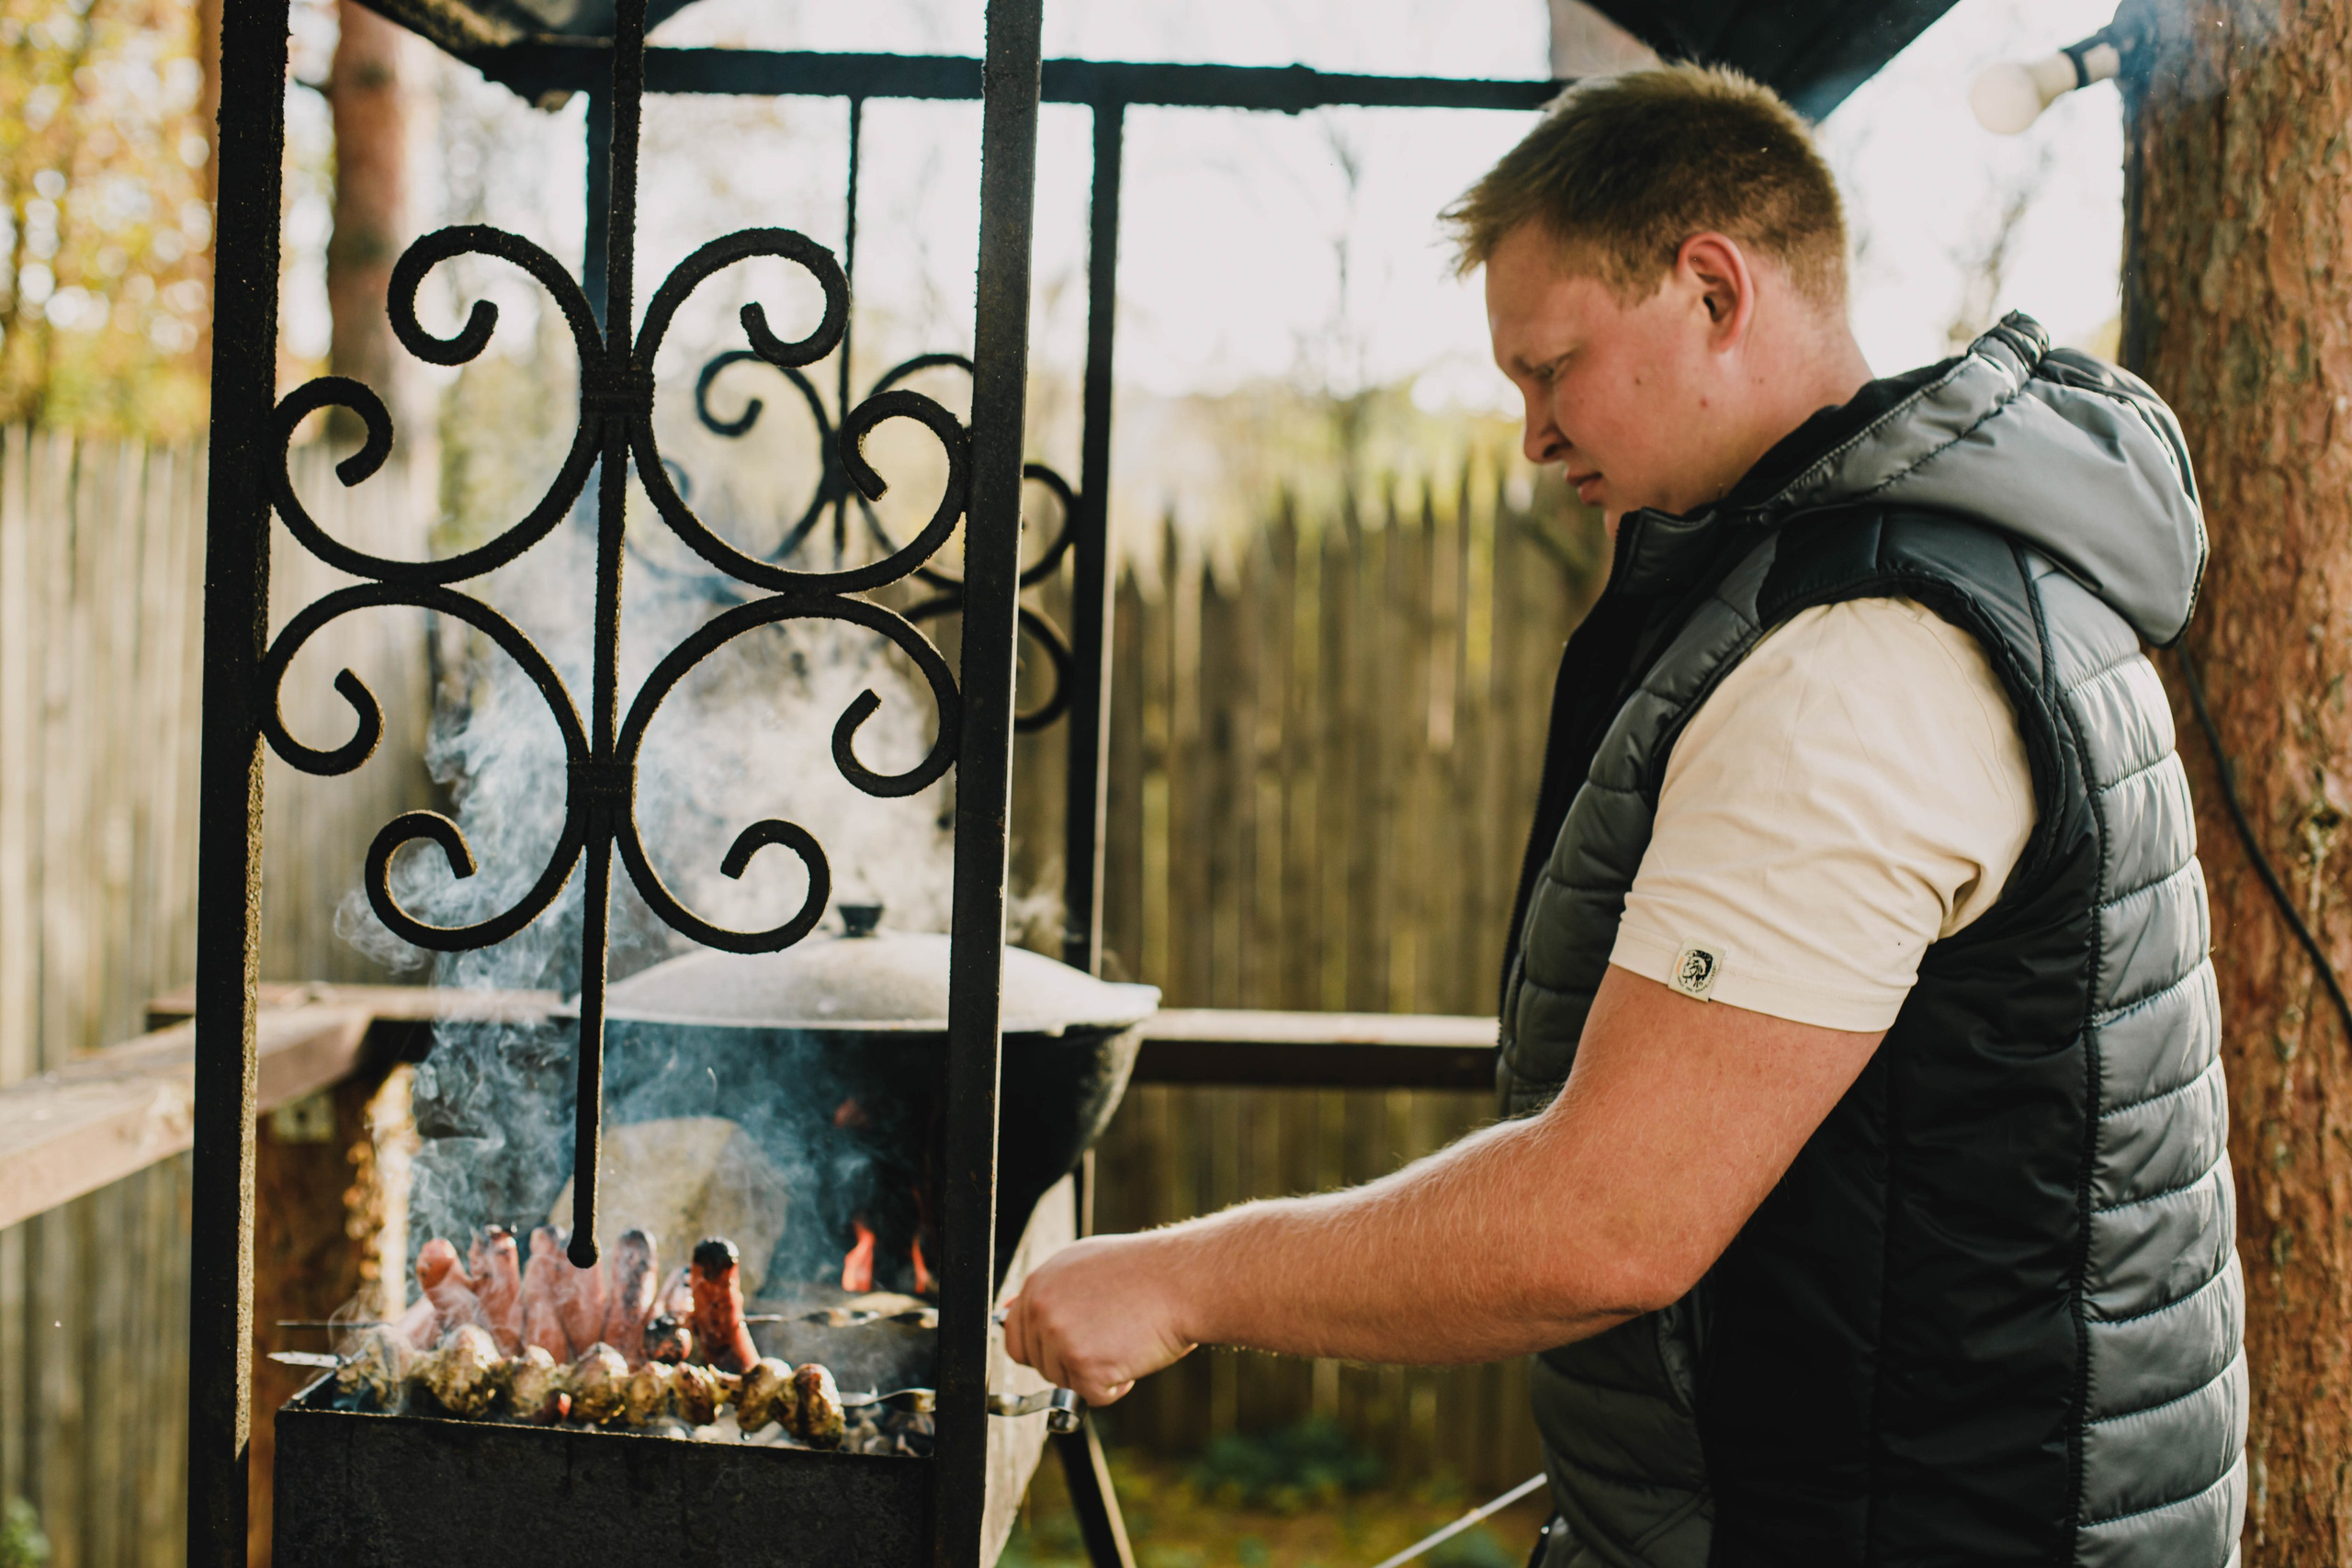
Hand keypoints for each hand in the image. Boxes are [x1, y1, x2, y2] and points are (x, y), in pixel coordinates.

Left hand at [1000, 1233, 1197, 1404]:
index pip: (1015, 1335)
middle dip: (1072, 1364)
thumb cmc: (1144, 1271)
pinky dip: (1116, 1388)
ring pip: (1065, 1382)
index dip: (1041, 1351)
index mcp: (1039, 1283)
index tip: (1065, 1352)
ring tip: (1125, 1341)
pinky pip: (1092, 1397)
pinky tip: (1134, 1356)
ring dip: (1095, 1375)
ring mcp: (1059, 1336)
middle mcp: (1041, 1308)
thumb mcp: (1084, 1264)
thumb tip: (1012, 1310)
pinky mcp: (1082, 1364)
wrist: (1182, 1280)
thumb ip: (1050, 1290)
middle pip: (1041, 1365)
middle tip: (1109, 1341)